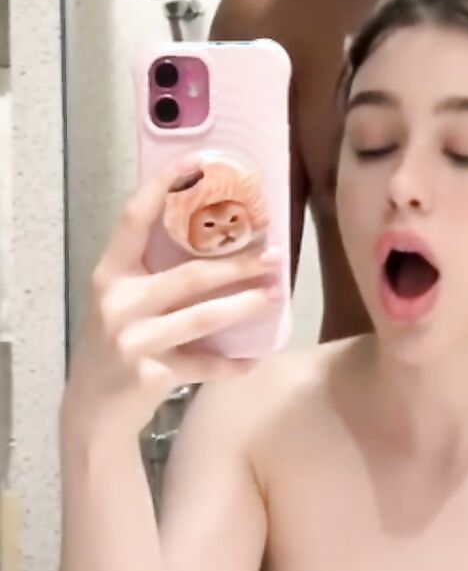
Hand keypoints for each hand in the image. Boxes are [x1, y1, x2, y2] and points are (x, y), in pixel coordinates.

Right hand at [62, 157, 279, 437]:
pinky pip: (203, 365)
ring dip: (243, 306)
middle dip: (236, 264)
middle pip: (188, 274)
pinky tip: (255, 358)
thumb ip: (151, 270)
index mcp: (110, 273)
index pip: (134, 218)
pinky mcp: (150, 375)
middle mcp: (118, 302)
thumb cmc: (115, 343)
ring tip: (273, 294)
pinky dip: (231, 364)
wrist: (91, 409)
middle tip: (273, 254)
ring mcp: (133, 340)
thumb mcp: (120, 299)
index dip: (164, 186)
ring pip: (201, 317)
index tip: (199, 161)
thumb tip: (213, 234)